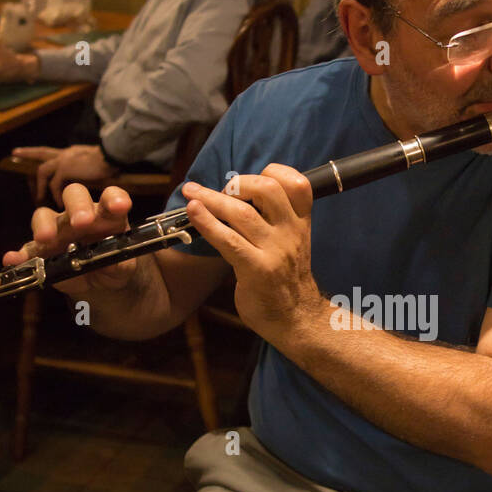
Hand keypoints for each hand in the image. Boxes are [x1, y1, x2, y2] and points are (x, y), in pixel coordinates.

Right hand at [2, 182, 136, 300]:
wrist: (98, 282)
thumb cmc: (113, 265)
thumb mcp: (122, 268)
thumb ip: (120, 264)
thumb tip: (112, 264)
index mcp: (106, 216)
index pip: (110, 197)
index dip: (115, 198)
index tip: (120, 206)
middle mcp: (80, 215)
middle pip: (74, 196)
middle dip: (77, 206)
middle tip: (82, 223)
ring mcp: (58, 229)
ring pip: (45, 215)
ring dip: (44, 225)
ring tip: (45, 239)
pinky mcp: (41, 249)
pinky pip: (28, 248)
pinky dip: (20, 253)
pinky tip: (14, 258)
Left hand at [11, 143, 113, 206]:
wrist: (113, 156)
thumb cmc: (110, 162)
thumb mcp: (95, 166)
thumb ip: (88, 171)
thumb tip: (89, 178)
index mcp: (72, 153)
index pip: (53, 152)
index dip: (40, 153)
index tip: (29, 153)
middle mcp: (66, 154)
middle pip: (41, 152)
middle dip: (28, 152)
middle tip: (15, 153)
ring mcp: (64, 160)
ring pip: (43, 170)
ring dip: (41, 185)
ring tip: (40, 198)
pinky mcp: (65, 168)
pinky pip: (55, 184)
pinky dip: (55, 195)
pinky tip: (60, 203)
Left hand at [180, 164, 322, 343]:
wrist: (296, 319)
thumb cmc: (285, 279)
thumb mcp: (291, 243)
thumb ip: (273, 219)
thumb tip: (237, 194)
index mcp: (301, 224)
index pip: (298, 184)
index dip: (275, 172)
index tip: (253, 178)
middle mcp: (291, 233)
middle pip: (268, 189)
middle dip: (238, 183)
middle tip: (220, 192)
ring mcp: (275, 251)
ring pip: (242, 212)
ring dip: (210, 198)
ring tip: (191, 193)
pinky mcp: (257, 270)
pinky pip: (228, 240)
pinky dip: (206, 222)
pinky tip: (192, 212)